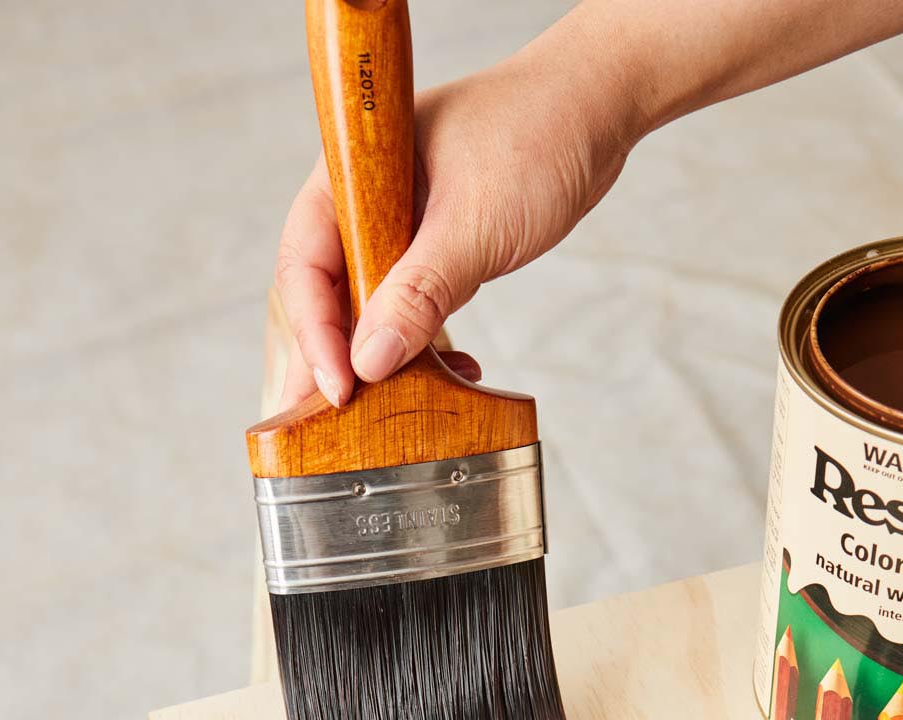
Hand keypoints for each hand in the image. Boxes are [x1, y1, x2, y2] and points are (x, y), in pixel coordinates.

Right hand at [275, 21, 638, 407]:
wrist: (599, 107)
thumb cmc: (537, 133)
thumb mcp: (475, 223)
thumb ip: (420, 293)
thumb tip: (370, 361)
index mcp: (354, 174)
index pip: (304, 263)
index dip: (313, 332)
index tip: (337, 388)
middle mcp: (366, 201)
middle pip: (323, 292)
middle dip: (329, 359)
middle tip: (328, 428)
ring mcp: (400, 225)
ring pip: (367, 306)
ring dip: (379, 360)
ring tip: (389, 414)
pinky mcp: (436, 246)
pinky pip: (412, 306)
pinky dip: (424, 344)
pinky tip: (450, 374)